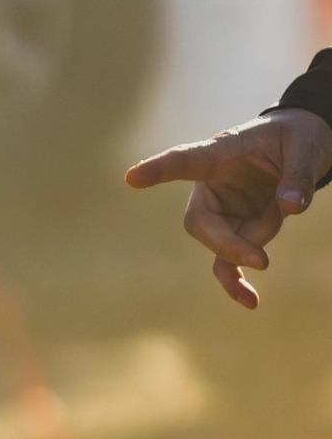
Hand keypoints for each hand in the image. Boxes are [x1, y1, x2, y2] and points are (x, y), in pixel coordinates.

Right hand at [125, 108, 331, 307]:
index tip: (132, 178)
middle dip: (225, 243)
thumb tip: (291, 207)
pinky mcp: (237, 231)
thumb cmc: (297, 137)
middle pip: (200, 220)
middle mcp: (213, 186)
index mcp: (221, 153)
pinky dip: (237, 282)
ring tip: (257, 286)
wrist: (303, 150)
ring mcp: (223, 211)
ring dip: (239, 260)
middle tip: (261, 260)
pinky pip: (229, 261)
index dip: (159, 169)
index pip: (185, 160)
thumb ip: (298, 175)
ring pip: (218, 245)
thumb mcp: (306, 146)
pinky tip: (250, 301)